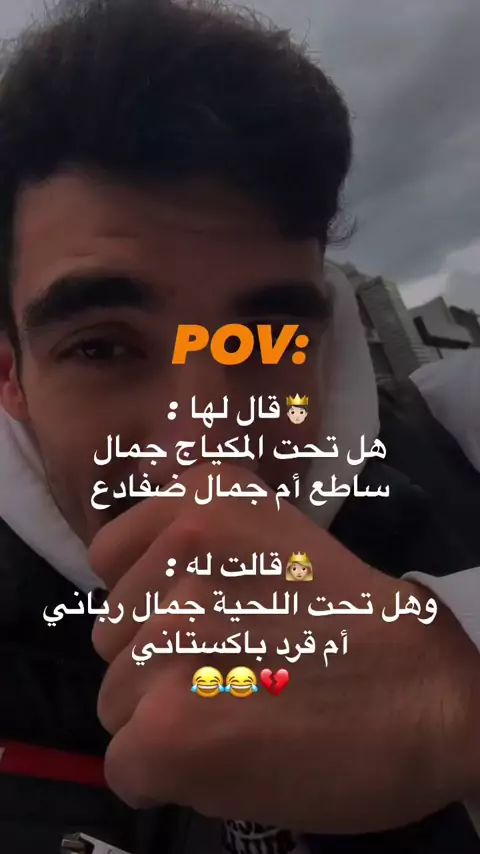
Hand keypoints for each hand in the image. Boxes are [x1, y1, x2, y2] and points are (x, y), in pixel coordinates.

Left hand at [91, 463, 479, 833]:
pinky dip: (165, 775)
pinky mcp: (167, 722)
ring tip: (242, 715)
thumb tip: (137, 599)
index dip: (149, 601)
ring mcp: (170, 634)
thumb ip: (198, 549)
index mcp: (207, 496)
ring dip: (165, 718)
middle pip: (112, 634)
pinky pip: (124, 763)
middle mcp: (180, 552)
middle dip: (158, 662)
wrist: (433, 698)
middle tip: (236, 673)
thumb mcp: (277, 538)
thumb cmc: (359, 626)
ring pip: (115, 700)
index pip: (110, 558)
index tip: (201, 621)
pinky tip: (227, 759)